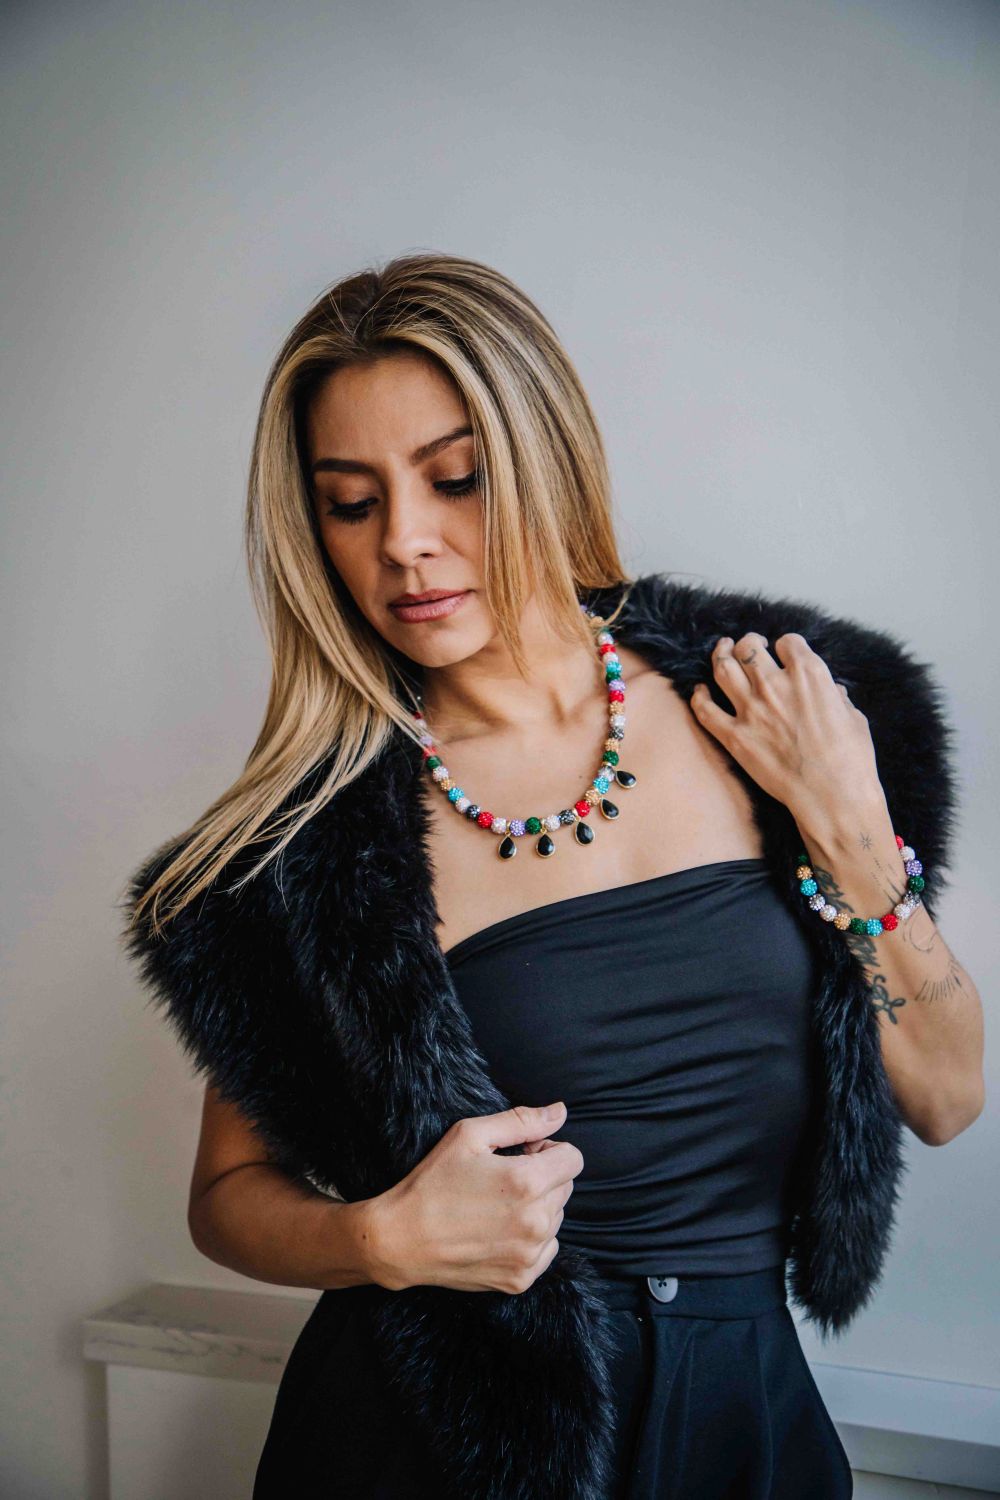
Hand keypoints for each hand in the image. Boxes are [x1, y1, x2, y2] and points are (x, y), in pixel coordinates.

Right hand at [365, 1102, 581, 1292]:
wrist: (401, 1239)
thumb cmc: (433, 1182)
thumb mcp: (469, 1136)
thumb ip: (521, 1121)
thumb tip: (560, 1112)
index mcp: (526, 1182)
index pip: (573, 1159)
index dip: (548, 1150)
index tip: (522, 1154)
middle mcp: (535, 1222)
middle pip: (565, 1187)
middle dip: (543, 1177)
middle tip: (502, 1178)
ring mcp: (529, 1255)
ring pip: (556, 1218)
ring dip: (537, 1208)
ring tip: (496, 1206)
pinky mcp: (521, 1279)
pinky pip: (547, 1249)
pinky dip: (530, 1238)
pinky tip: (498, 1231)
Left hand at [690, 631, 882, 823]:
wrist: (831, 796)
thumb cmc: (850, 760)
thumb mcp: (854, 718)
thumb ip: (837, 699)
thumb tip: (833, 692)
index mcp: (809, 675)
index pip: (788, 642)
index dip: (786, 646)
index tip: (785, 653)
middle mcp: (775, 685)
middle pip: (749, 647)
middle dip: (749, 643)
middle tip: (749, 647)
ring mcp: (751, 710)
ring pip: (723, 668)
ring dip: (721, 654)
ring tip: (722, 650)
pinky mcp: (734, 736)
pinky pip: (705, 709)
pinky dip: (699, 696)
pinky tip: (700, 691)